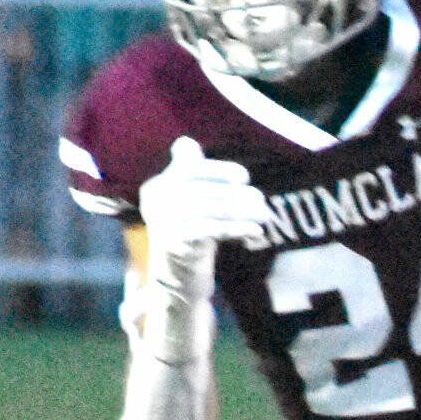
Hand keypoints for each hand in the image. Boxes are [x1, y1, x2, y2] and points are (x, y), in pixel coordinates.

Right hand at [139, 137, 272, 293]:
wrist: (177, 277)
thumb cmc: (189, 230)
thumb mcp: (186, 198)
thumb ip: (187, 169)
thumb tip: (185, 142)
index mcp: (156, 187)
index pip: (190, 169)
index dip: (219, 170)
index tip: (244, 177)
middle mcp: (155, 203)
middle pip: (203, 192)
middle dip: (237, 195)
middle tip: (261, 200)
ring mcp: (163, 225)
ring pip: (210, 210)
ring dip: (242, 211)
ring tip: (264, 214)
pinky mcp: (176, 246)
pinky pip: (211, 231)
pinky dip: (237, 228)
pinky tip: (256, 231)